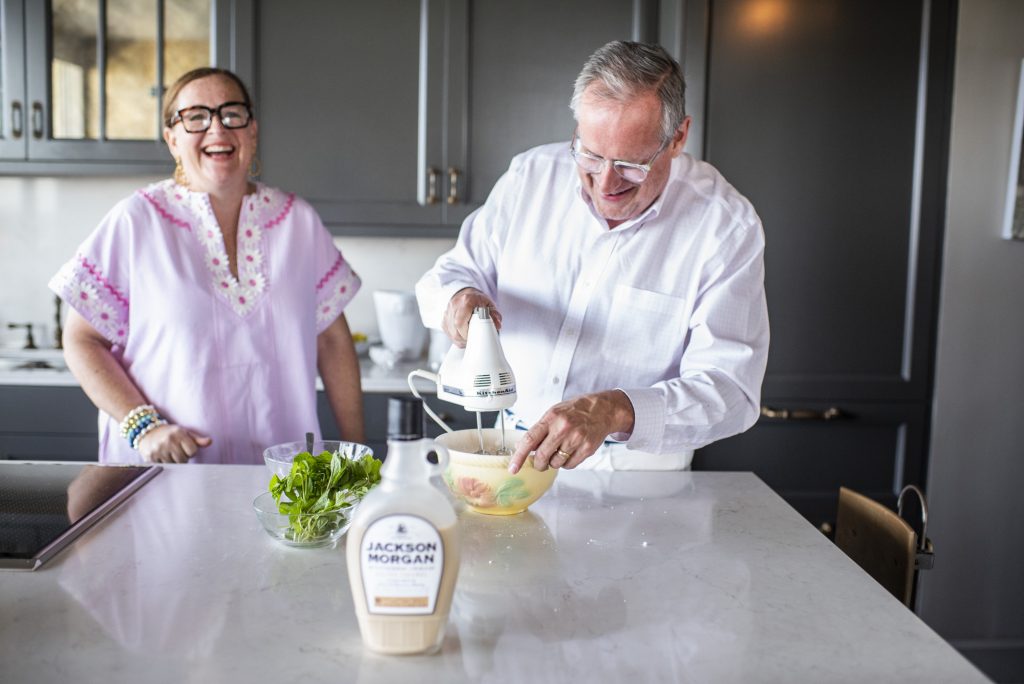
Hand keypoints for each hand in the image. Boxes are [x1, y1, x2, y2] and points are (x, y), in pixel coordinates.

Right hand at [136, 424, 211, 463]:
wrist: (147, 431)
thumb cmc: (170, 433)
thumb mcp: (185, 433)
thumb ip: (197, 439)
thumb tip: (209, 442)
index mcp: (179, 433)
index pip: (193, 451)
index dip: (190, 451)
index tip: (185, 448)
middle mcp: (168, 441)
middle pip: (183, 460)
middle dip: (182, 457)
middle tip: (176, 451)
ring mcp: (158, 449)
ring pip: (173, 465)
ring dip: (173, 462)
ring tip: (169, 454)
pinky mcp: (151, 457)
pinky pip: (163, 467)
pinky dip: (164, 464)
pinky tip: (162, 456)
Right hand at [442, 288, 501, 347]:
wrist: (467, 293)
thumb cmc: (478, 300)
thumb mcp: (489, 304)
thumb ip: (494, 315)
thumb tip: (497, 325)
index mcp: (466, 300)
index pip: (460, 322)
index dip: (467, 334)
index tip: (474, 337)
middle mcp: (454, 305)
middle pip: (455, 330)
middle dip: (465, 339)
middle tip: (473, 339)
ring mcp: (447, 312)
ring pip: (451, 333)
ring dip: (460, 340)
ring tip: (469, 337)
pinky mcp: (444, 319)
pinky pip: (448, 333)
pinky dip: (456, 338)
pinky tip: (463, 335)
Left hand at [508, 390, 634, 472]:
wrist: (602, 410)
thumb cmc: (575, 411)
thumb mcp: (554, 413)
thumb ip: (539, 430)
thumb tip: (522, 446)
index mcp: (551, 418)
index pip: (530, 440)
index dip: (519, 456)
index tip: (513, 468)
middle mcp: (563, 428)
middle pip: (542, 456)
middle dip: (538, 463)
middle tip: (540, 462)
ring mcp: (576, 439)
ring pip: (556, 463)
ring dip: (554, 462)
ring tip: (560, 450)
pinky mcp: (587, 449)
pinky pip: (570, 465)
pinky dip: (566, 463)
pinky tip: (570, 452)